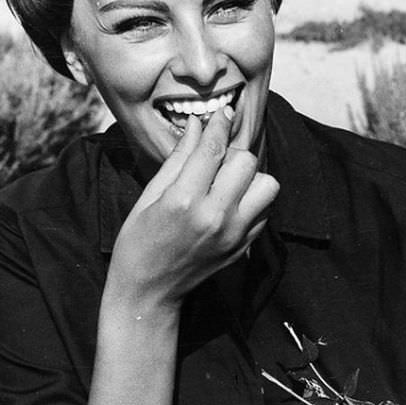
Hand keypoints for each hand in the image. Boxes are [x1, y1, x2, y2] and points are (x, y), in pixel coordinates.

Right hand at [109, 107, 278, 306]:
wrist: (149, 292)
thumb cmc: (138, 241)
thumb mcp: (150, 196)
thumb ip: (178, 159)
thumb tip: (197, 124)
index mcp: (184, 200)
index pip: (214, 148)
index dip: (219, 123)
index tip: (221, 113)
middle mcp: (215, 216)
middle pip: (246, 161)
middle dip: (231, 151)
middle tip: (216, 158)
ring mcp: (234, 233)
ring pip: (267, 184)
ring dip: (250, 176)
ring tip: (228, 182)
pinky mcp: (244, 246)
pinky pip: (266, 209)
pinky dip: (254, 199)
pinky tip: (232, 201)